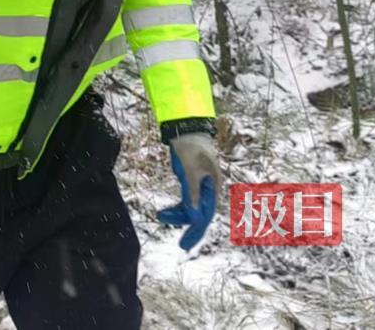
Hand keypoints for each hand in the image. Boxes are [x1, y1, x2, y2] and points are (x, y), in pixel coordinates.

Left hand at [157, 133, 221, 251]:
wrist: (186, 129)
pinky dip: (177, 207)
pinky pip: (185, 199)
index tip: (187, 243)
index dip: (196, 229)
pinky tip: (166, 212)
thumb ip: (192, 191)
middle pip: (199, 213)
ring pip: (190, 207)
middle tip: (181, 245)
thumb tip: (194, 214)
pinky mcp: (190, 180)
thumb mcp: (190, 170)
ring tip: (162, 217)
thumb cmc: (191, 147)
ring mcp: (199, 185)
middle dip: (188, 227)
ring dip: (178, 215)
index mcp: (212, 187)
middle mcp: (208, 188)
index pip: (205, 213)